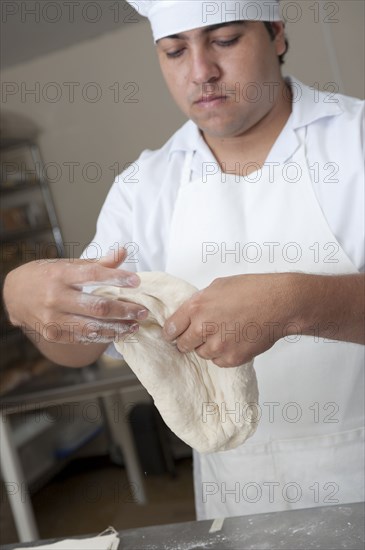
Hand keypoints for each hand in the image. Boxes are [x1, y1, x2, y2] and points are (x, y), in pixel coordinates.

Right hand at [3, 247, 148, 345]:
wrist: (15, 295)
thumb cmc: (47, 276)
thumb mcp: (68, 264)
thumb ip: (98, 263)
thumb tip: (123, 251)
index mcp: (60, 274)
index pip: (92, 275)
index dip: (116, 278)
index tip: (136, 281)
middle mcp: (55, 297)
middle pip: (97, 307)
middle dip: (124, 310)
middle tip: (142, 311)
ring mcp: (53, 318)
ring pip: (93, 327)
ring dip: (118, 328)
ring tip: (135, 325)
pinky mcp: (53, 334)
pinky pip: (83, 337)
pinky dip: (103, 336)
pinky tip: (118, 332)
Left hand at [163, 274, 295, 366]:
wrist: (279, 303)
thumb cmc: (252, 290)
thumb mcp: (218, 287)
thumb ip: (200, 302)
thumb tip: (190, 313)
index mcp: (196, 307)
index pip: (171, 328)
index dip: (172, 331)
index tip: (174, 334)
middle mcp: (203, 328)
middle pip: (183, 345)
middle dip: (188, 340)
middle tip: (200, 335)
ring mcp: (217, 345)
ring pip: (201, 354)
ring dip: (208, 347)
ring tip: (224, 334)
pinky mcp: (232, 358)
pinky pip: (218, 361)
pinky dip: (223, 354)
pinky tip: (234, 340)